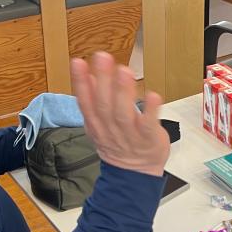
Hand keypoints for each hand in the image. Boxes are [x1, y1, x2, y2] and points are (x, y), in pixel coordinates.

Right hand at [70, 52, 168, 176]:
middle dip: (102, 80)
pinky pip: (149, 126)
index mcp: (96, 125)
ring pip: (123, 114)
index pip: (85, 103)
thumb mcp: (99, 124)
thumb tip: (87, 75)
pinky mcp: (149, 140)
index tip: (78, 62)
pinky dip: (151, 111)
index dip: (80, 83)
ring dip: (123, 92)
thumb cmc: (119, 143)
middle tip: (102, 57)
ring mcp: (130, 136)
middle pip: (104, 105)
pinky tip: (153, 96)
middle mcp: (110, 130)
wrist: (134, 175)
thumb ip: (93, 101)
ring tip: (124, 71)